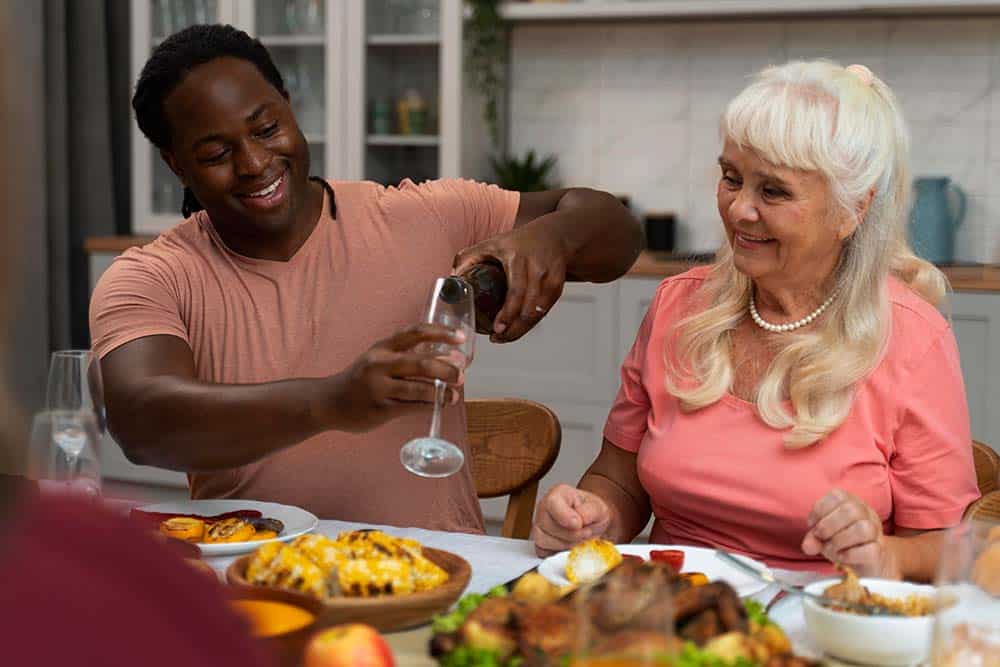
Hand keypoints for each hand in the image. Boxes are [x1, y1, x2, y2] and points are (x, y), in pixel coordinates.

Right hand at [324, 324, 465, 431]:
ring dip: (442, 391)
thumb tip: (447, 359)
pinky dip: (430, 405)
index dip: (441, 333)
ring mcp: (379, 388)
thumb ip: (404, 355)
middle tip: (462, 373)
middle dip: (447, 368)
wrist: (328, 402)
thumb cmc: (361, 379)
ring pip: (419, 388)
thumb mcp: (377, 358)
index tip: (461, 338)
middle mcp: (380, 364)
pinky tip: (441, 404)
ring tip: (455, 394)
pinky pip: (412, 407)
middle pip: (421, 363)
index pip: (415, 333)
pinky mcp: (381, 409)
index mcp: (382, 347)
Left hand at [453, 223, 568, 342]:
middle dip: (514, 328)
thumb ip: (469, 257)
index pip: (515, 291)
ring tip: (505, 337)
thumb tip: (451, 278)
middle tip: (498, 338)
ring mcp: (550, 277)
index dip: (507, 313)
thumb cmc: (517, 242)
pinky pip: (545, 311)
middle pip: (528, 307)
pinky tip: (519, 328)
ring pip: (538, 312)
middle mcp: (536, 267)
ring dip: (522, 329)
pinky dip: (532, 323)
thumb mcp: (492, 243)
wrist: (552, 235)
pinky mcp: (558, 286)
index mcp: (517, 257)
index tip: (497, 329)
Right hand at [531, 484, 611, 556]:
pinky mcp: (538, 542)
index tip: (579, 524)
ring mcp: (539, 525)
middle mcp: (544, 508)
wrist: (592, 524)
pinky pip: (541, 552)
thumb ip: (589, 511)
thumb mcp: (598, 508)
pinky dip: (556, 553)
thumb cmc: (592, 513)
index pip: (552, 503)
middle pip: (547, 526)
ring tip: (577, 540)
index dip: (565, 517)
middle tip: (584, 533)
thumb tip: (578, 520)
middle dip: (570, 535)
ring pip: (542, 540)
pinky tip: (568, 546)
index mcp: (558, 494)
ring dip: (564, 545)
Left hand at [801, 488, 899, 577]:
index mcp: (852, 502)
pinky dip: (850, 554)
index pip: (837, 496)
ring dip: (840, 540)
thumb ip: (813, 539)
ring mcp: (876, 532)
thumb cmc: (842, 543)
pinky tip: (842, 557)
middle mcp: (867, 513)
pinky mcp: (880, 552)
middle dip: (828, 525)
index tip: (812, 525)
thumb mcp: (823, 537)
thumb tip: (808, 546)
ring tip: (832, 548)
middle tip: (821, 537)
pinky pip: (870, 550)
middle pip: (851, 510)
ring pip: (863, 528)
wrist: (867, 562)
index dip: (819, 510)